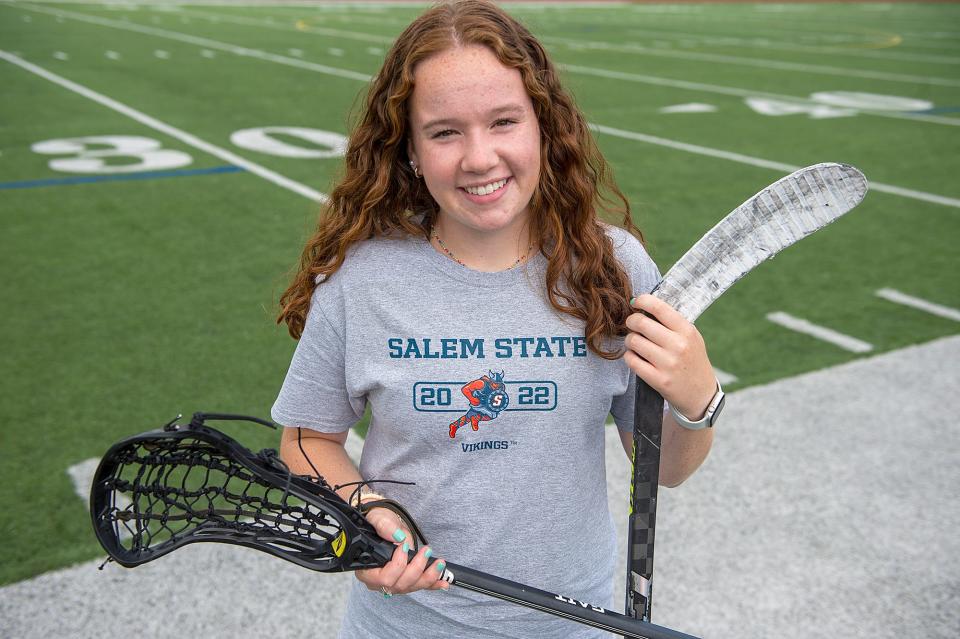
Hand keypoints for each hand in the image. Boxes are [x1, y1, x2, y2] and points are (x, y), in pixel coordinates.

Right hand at [356, 506, 449, 594]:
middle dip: (416, 569)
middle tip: (426, 551)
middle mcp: (378, 581)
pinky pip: (418, 586)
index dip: (397, 565)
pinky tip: (443, 583)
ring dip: (427, 577)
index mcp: (366, 569)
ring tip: (439, 564)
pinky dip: (432, 584)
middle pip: (399, 585)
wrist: (384, 523)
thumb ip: (384, 527)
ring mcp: (392, 582)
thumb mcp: (377, 519)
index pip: (383, 578)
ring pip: (410, 587)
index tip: (404, 546)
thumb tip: (398, 537)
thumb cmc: (377, 523)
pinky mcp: (405, 579)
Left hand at [624, 294, 716, 419]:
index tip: (635, 302)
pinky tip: (636, 357)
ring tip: (635, 343)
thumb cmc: (692, 360)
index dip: (642, 301)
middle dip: (631, 321)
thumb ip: (672, 323)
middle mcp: (678, 346)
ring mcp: (668, 364)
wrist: (701, 394)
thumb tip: (644, 305)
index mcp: (687, 331)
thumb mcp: (691, 337)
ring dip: (629, 340)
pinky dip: (629, 356)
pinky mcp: (659, 380)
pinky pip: (632, 361)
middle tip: (632, 325)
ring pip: (633, 341)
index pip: (659, 307)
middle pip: (641, 323)